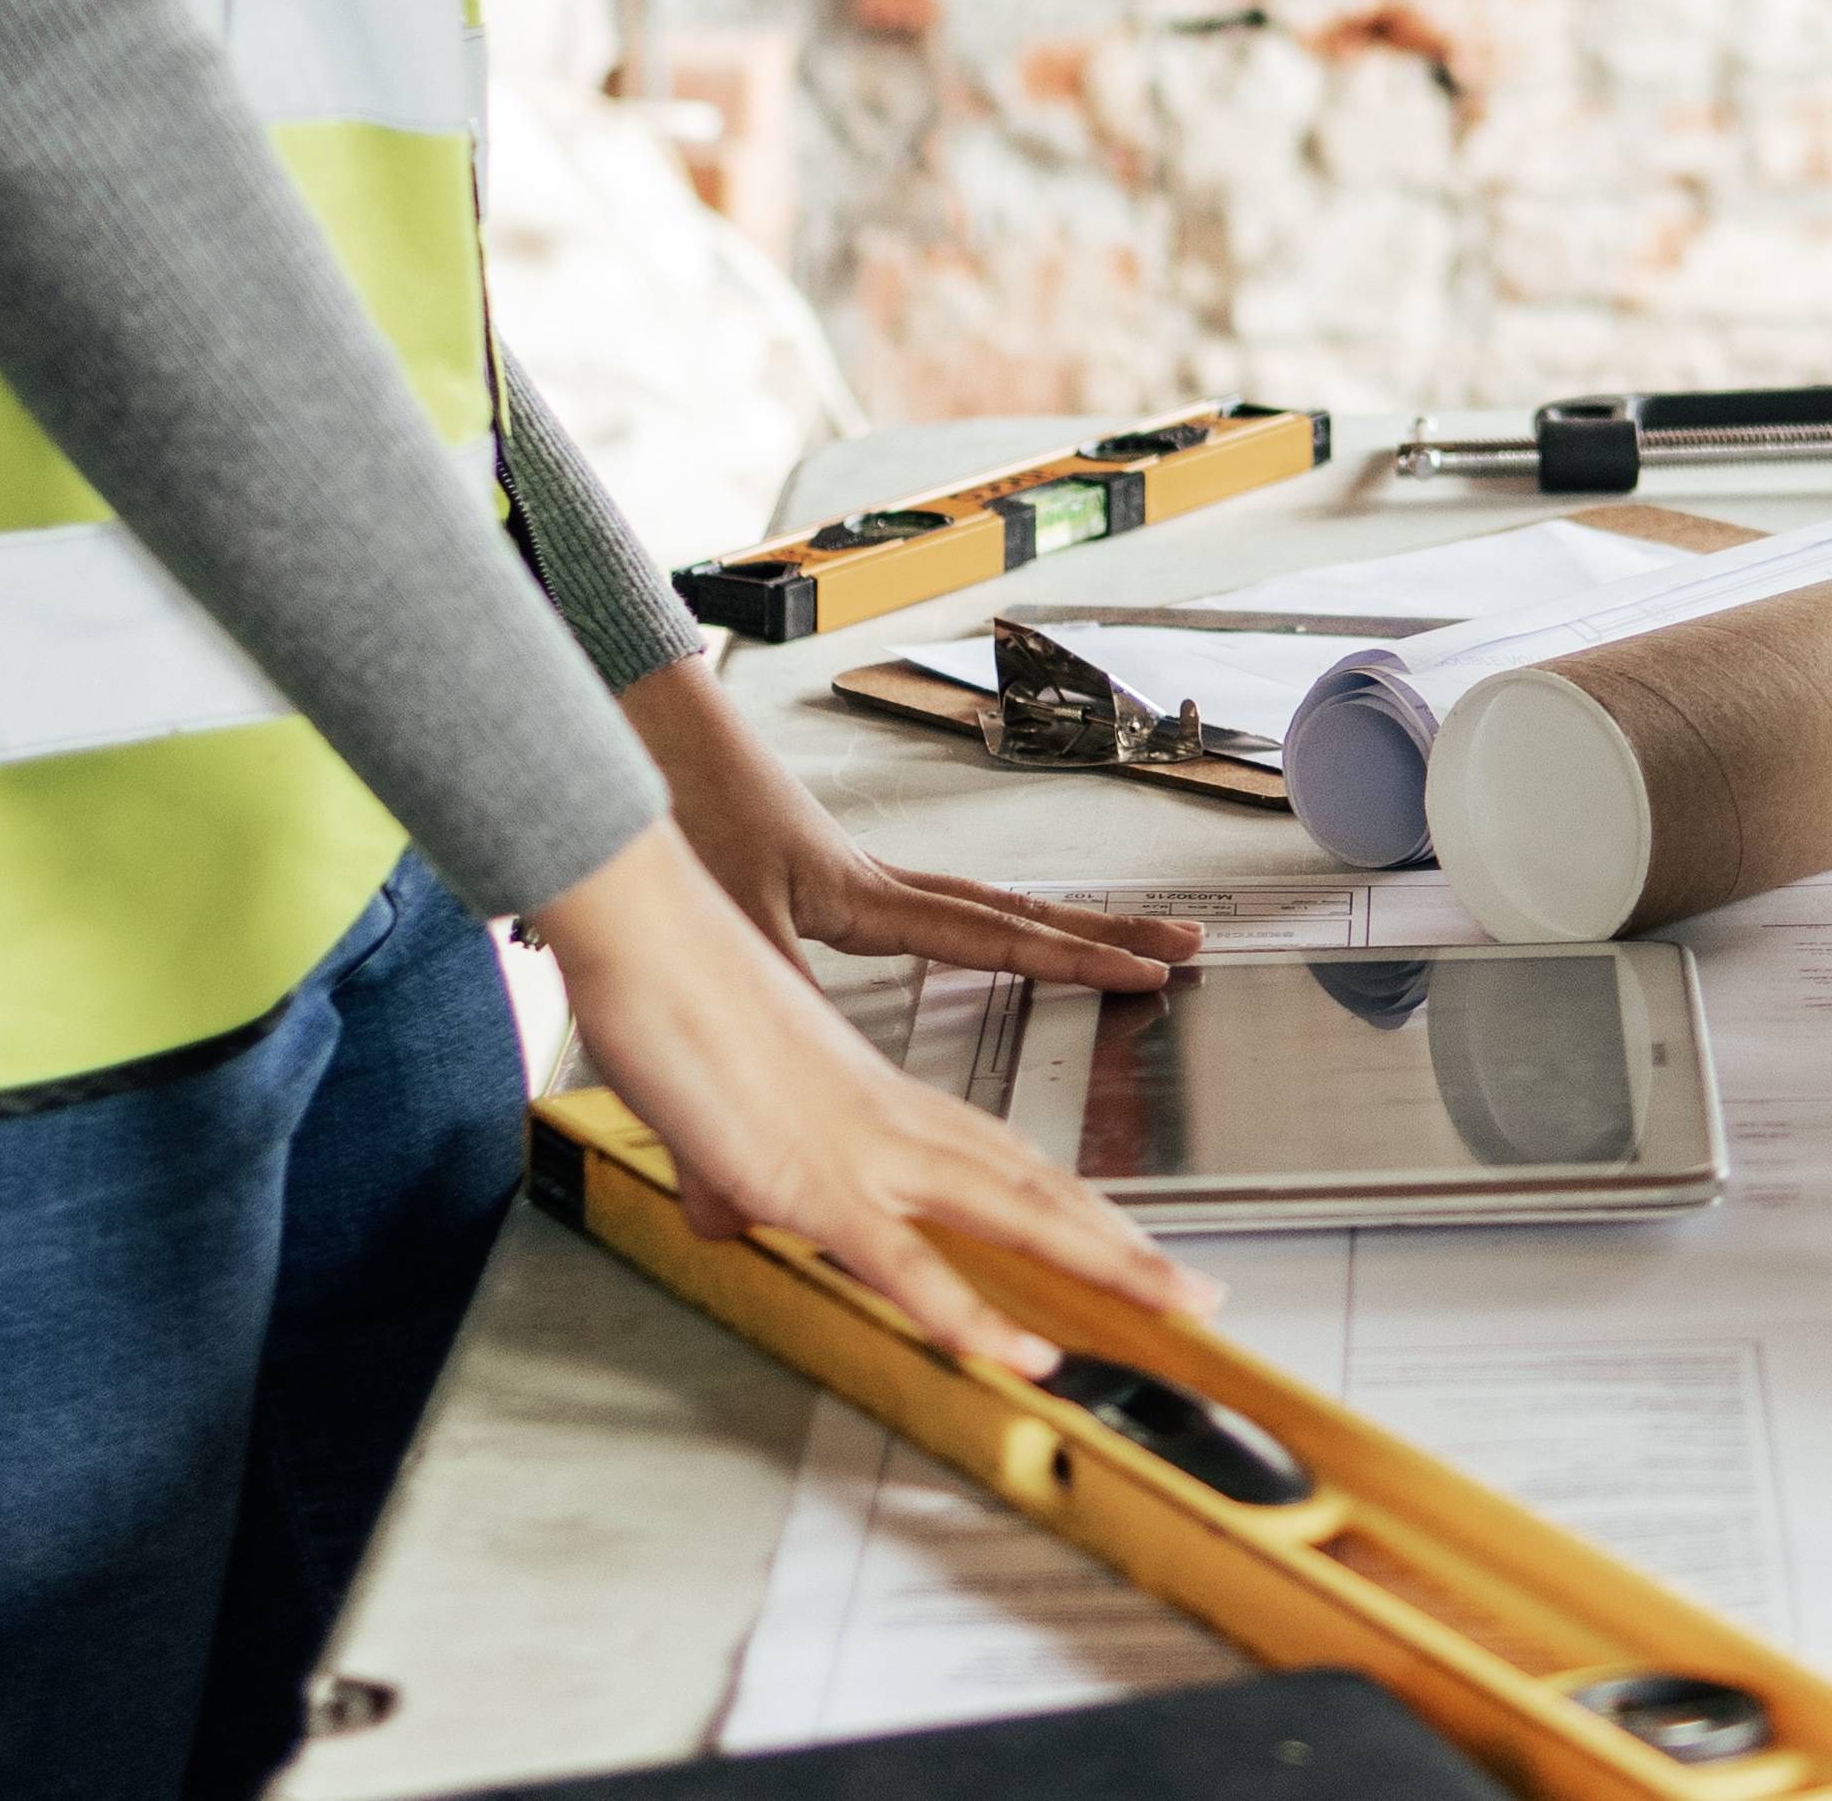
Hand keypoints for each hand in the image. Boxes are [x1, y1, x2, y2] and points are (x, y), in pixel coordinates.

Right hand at [527, 811, 1215, 1378]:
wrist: (654, 945)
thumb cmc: (678, 1007)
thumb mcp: (717, 1116)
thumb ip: (734, 1174)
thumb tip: (725, 1214)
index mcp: (885, 1105)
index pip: (1006, 1166)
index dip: (1072, 1210)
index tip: (1126, 1246)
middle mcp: (898, 1126)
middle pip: (1039, 1191)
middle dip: (1125, 1247)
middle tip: (1196, 1291)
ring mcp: (868, 1156)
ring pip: (1014, 1219)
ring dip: (1103, 1268)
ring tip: (1174, 1307)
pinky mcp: (821, 1187)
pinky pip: (912, 1269)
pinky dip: (975, 1317)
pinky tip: (1029, 1354)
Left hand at [623, 648, 1202, 990]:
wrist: (648, 736)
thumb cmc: (684, 812)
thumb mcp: (726, 918)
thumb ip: (757, 1003)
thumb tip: (779, 1096)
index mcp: (868, 897)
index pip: (998, 935)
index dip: (1077, 961)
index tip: (1151, 973)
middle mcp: (879, 882)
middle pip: (1017, 910)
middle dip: (1102, 933)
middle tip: (1183, 943)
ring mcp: (856, 876)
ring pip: (981, 903)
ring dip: (1052, 923)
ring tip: (1115, 938)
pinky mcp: (822, 878)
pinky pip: (931, 907)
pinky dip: (981, 923)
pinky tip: (975, 938)